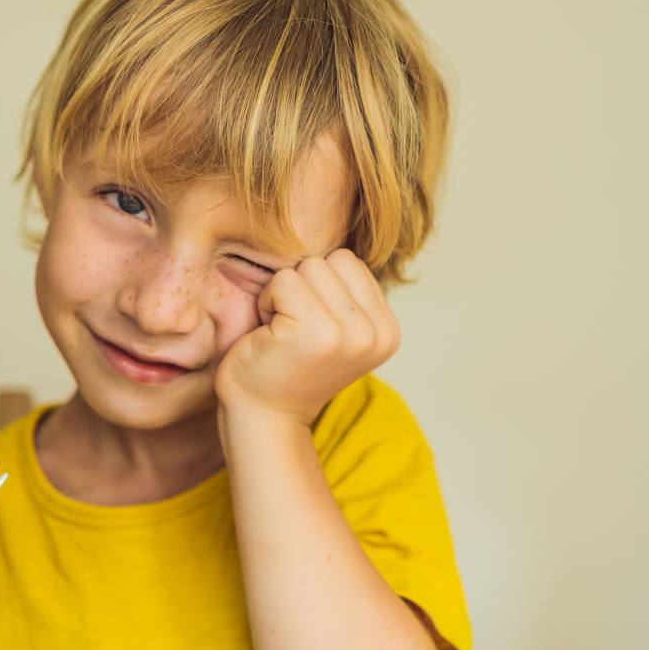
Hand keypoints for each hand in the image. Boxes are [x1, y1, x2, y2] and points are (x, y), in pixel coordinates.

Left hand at [214, 249, 399, 422]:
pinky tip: (269, 337)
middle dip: (301, 286)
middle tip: (290, 331)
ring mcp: (352, 334)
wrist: (261, 418)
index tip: (305, 328)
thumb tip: (342, 231)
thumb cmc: (282, 368)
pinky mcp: (318, 333)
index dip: (317, 286)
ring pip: (309, 266)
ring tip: (281, 334)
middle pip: (332, 259)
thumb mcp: (331, 330)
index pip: (350, 262)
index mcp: (387, 330)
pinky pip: (285, 281)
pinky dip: (267, 303)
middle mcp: (379, 333)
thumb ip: (345, 294)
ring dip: (283, 294)